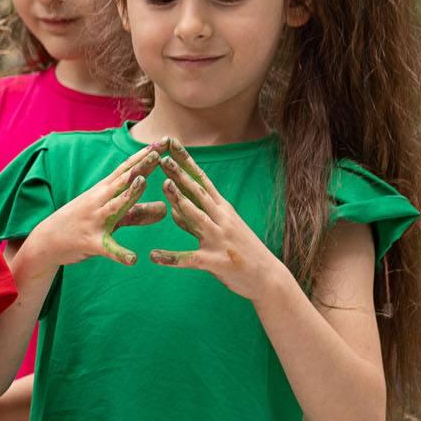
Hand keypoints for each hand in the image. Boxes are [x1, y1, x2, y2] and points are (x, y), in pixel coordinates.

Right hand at [8, 142, 163, 282]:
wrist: (46, 241)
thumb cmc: (81, 223)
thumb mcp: (110, 216)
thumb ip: (138, 213)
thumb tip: (165, 209)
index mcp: (104, 191)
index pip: (127, 169)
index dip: (145, 155)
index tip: (164, 141)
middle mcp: (99, 201)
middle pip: (123, 181)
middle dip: (141, 167)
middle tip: (159, 153)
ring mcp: (95, 221)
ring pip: (115, 206)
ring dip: (128, 194)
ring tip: (142, 183)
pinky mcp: (91, 242)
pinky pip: (107, 248)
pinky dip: (120, 254)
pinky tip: (133, 259)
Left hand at [152, 140, 279, 297]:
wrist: (267, 276)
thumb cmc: (241, 251)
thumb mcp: (220, 229)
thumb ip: (195, 219)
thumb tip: (174, 207)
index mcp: (222, 209)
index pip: (201, 180)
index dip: (186, 162)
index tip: (172, 144)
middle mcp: (221, 219)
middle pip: (198, 192)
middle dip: (180, 174)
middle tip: (161, 157)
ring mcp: (219, 239)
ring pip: (197, 217)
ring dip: (180, 201)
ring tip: (164, 186)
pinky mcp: (215, 261)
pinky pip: (190, 258)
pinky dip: (171, 258)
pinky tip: (154, 256)